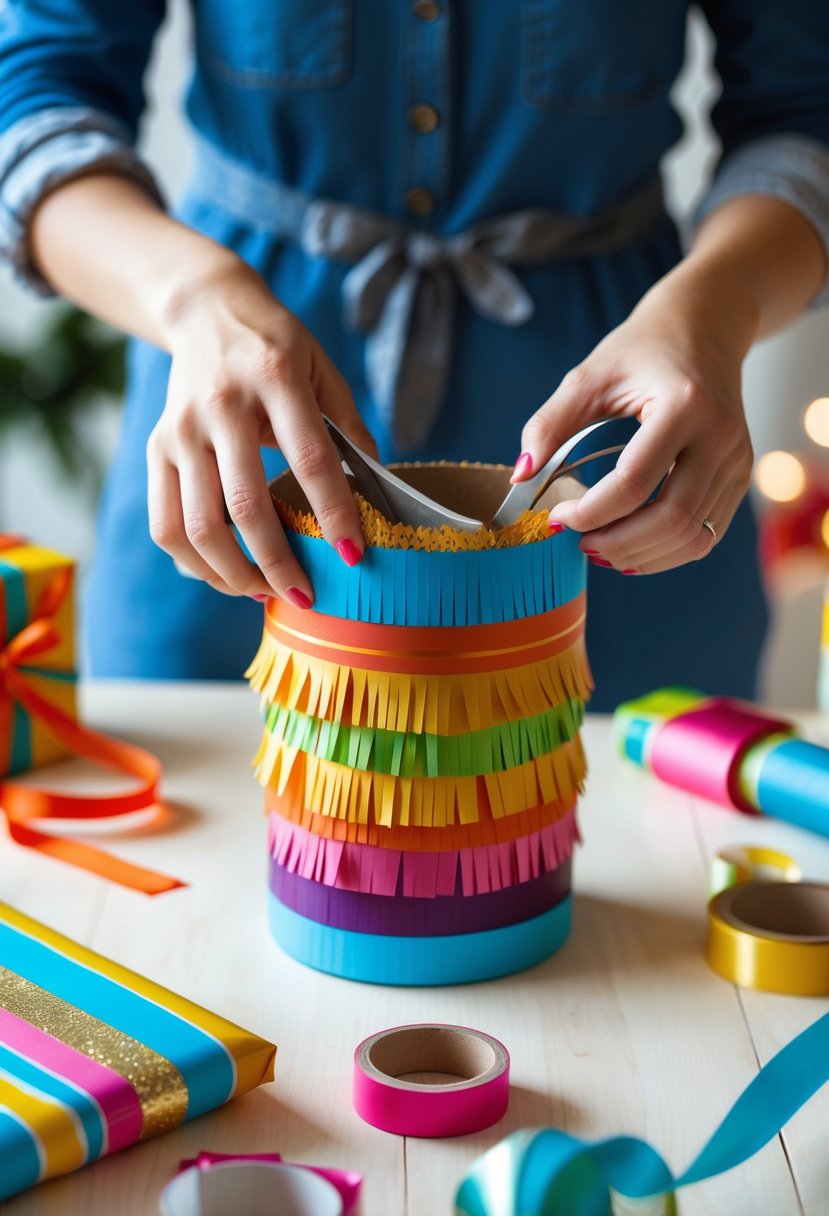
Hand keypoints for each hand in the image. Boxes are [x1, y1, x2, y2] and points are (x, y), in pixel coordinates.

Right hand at [147, 258, 376, 605]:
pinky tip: (226, 575)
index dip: (333, 512)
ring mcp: (181, 430)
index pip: (310, 459)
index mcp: (274, 378)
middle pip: (245, 504)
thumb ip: (350, 428)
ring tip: (264, 593)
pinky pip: (166, 524)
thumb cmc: (278, 348)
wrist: (207, 311)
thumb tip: (380, 493)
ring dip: (233, 574)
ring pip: (197, 525)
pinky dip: (195, 563)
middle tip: (305, 595)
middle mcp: (220, 405)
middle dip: (278, 562)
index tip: (353, 554)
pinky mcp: (156, 448)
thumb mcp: (323, 371)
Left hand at [511, 266, 755, 573]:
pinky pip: (707, 533)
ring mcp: (737, 459)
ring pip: (693, 536)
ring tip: (602, 550)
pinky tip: (633, 547)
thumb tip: (520, 475)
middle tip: (580, 544)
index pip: (635, 483)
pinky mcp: (740, 475)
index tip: (558, 516)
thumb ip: (549, 424)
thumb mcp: (588, 377)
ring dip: (643, 555)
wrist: (706, 327)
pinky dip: (668, 551)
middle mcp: (720, 436)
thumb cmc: (642, 349)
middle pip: (672, 519)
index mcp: (684, 405)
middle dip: (619, 543)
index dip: (591, 512)